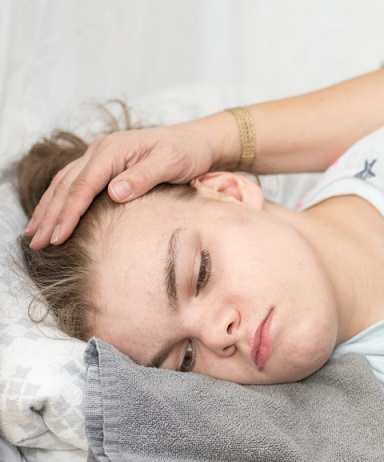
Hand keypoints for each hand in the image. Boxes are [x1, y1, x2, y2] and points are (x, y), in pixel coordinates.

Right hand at [25, 117, 226, 248]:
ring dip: (47, 209)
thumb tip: (114, 193)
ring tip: (33, 233)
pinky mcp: (103, 163)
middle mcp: (100, 150)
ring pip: (64, 183)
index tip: (58, 236)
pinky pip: (74, 182)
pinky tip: (51, 215)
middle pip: (67, 185)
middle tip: (36, 242)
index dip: (69, 212)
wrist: (195, 140)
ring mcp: (99, 155)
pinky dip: (59, 200)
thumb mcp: (170, 163)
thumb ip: (143, 177)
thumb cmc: (186, 152)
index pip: (83, 185)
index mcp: (113, 150)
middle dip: (50, 215)